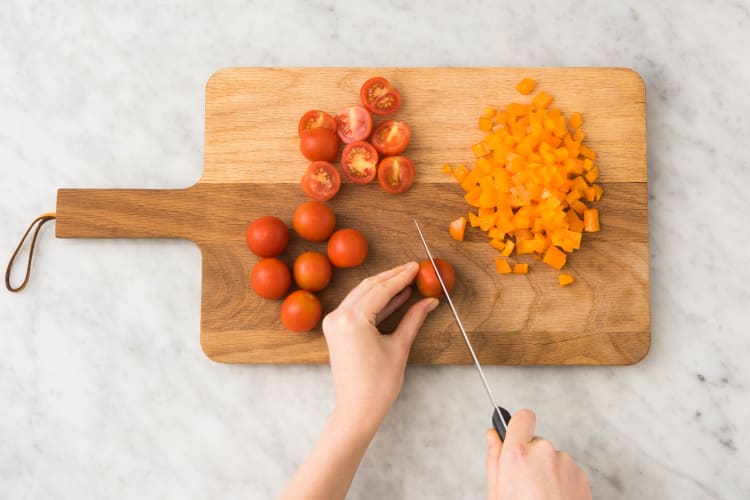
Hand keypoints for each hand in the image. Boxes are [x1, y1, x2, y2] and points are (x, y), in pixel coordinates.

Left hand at [322, 261, 438, 430]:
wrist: (357, 409)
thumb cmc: (378, 384)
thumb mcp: (399, 347)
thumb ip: (413, 319)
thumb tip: (429, 301)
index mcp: (353, 320)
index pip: (381, 290)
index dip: (401, 276)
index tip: (416, 266)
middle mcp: (339, 317)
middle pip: (368, 287)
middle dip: (391, 276)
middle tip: (412, 269)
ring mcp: (334, 323)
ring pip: (360, 294)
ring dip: (383, 286)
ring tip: (405, 279)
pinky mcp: (335, 330)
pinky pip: (355, 306)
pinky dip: (374, 300)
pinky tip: (393, 297)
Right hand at [486, 409, 590, 499]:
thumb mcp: (496, 493)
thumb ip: (493, 459)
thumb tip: (492, 435)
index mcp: (518, 454)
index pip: (522, 417)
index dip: (517, 426)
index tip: (514, 436)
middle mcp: (544, 451)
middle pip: (534, 442)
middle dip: (529, 457)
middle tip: (523, 485)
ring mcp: (565, 462)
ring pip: (551, 457)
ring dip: (545, 471)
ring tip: (540, 497)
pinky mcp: (581, 474)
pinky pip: (565, 469)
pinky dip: (560, 481)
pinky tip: (553, 499)